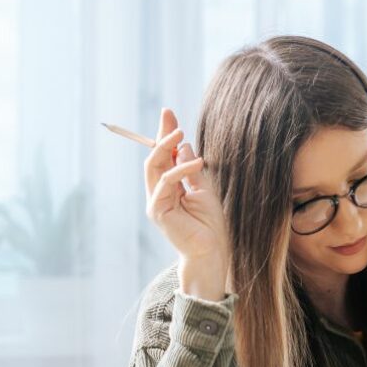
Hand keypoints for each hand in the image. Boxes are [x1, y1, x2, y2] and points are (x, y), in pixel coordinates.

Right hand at [143, 108, 228, 297]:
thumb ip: (193, 170)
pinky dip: (180, 170)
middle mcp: (159, 192)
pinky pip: (166, 182)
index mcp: (170, 187)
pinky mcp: (158, 210)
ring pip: (154, 166)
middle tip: (169, 115)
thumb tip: (186, 146)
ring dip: (166, 147)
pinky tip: (197, 162)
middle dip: (161, 135)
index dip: (165, 136)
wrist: (212, 251)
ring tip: (180, 133)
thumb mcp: (205, 190)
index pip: (164, 157)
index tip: (170, 115)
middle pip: (155, 157)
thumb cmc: (211, 224)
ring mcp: (156, 201)